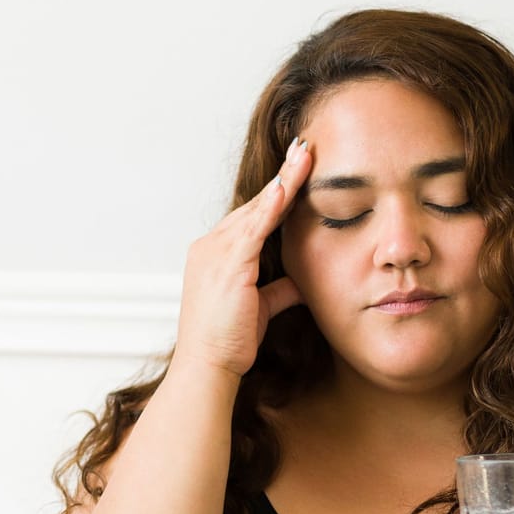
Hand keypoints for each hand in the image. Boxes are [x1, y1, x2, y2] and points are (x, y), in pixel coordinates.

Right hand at [174, 137, 313, 379]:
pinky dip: (271, 206)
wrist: (207, 366)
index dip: (277, 193)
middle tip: (306, 147)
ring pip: (257, 208)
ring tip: (306, 155)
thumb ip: (279, 290)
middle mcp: (211, 246)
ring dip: (284, 180)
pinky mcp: (228, 265)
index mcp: (216, 254)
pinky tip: (287, 186)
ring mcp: (216, 253)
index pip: (252, 216)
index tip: (297, 170)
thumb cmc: (227, 342)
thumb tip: (302, 282)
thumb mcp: (260, 309)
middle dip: (283, 175)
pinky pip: (254, 228)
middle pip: (255, 203)